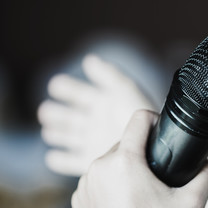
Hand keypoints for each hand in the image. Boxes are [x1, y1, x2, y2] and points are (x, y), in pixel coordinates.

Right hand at [38, 55, 154, 175]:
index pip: (78, 93)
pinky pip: (69, 161)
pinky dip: (59, 160)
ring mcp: (92, 141)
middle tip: (46, 111)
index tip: (55, 85)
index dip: (65, 88)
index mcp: (102, 104)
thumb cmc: (137, 115)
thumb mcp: (125, 90)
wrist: (148, 145)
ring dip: (55, 133)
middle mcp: (95, 122)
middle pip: (68, 116)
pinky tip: (52, 156)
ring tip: (49, 131)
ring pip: (66, 136)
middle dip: (54, 113)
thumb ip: (107, 74)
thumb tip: (88, 59)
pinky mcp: (90, 160)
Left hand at [71, 110, 207, 207]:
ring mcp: (85, 183)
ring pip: (111, 159)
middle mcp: (99, 167)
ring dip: (126, 167)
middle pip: (126, 141)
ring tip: (141, 188)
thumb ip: (205, 178)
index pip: (139, 118)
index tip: (162, 131)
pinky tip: (124, 198)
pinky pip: (99, 177)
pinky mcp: (79, 197)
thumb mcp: (189, 204)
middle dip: (142, 152)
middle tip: (156, 171)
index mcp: (124, 162)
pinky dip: (111, 182)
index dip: (155, 120)